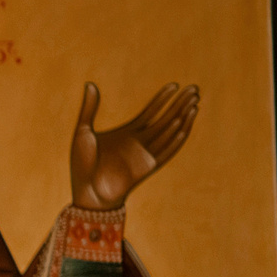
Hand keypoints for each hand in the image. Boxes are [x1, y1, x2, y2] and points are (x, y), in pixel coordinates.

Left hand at [70, 81, 195, 211]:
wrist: (86, 193)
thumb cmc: (81, 164)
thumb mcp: (83, 132)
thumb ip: (89, 108)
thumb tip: (89, 83)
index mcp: (128, 133)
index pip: (150, 111)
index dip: (163, 98)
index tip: (174, 85)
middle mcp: (140, 142)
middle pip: (165, 118)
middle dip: (180, 104)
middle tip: (195, 89)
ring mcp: (145, 155)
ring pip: (169, 132)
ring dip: (182, 118)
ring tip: (194, 102)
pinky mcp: (148, 168)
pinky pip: (166, 151)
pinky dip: (176, 139)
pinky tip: (184, 125)